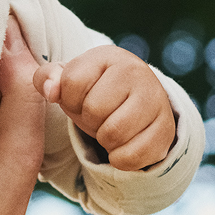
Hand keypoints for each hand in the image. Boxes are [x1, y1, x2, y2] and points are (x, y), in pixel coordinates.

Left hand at [33, 44, 173, 170]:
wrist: (138, 104)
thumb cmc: (95, 91)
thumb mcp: (68, 80)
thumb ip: (47, 78)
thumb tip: (51, 91)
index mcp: (108, 55)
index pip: (71, 83)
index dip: (69, 99)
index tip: (81, 98)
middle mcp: (136, 70)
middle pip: (93, 110)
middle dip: (88, 120)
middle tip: (98, 116)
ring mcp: (156, 99)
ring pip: (112, 134)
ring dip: (103, 139)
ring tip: (110, 127)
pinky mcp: (166, 129)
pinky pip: (131, 156)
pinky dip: (120, 158)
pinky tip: (124, 144)